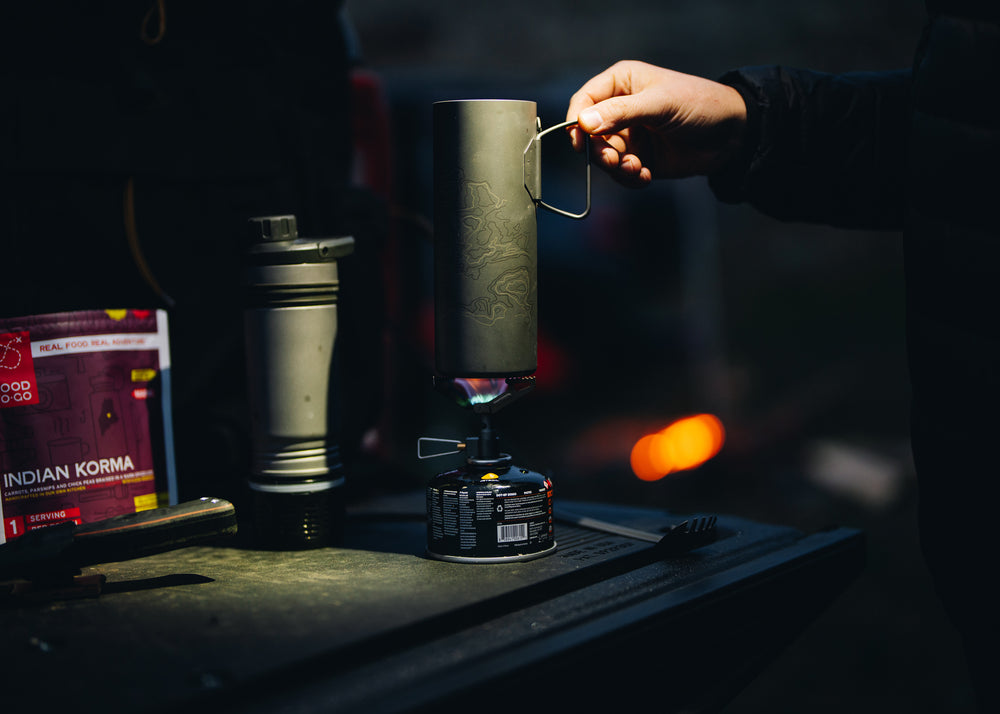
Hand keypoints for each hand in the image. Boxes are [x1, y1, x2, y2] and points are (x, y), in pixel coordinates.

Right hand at [566, 60, 747, 186]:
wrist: (731, 135)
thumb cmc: (698, 105)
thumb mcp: (660, 104)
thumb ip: (621, 113)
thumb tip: (583, 123)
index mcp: (621, 83)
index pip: (584, 101)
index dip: (577, 122)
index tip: (581, 142)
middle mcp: (620, 109)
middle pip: (589, 135)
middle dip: (600, 152)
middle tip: (616, 161)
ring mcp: (629, 134)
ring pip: (604, 157)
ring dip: (617, 168)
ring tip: (638, 169)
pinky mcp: (639, 158)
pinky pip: (620, 173)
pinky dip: (629, 178)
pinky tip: (646, 176)